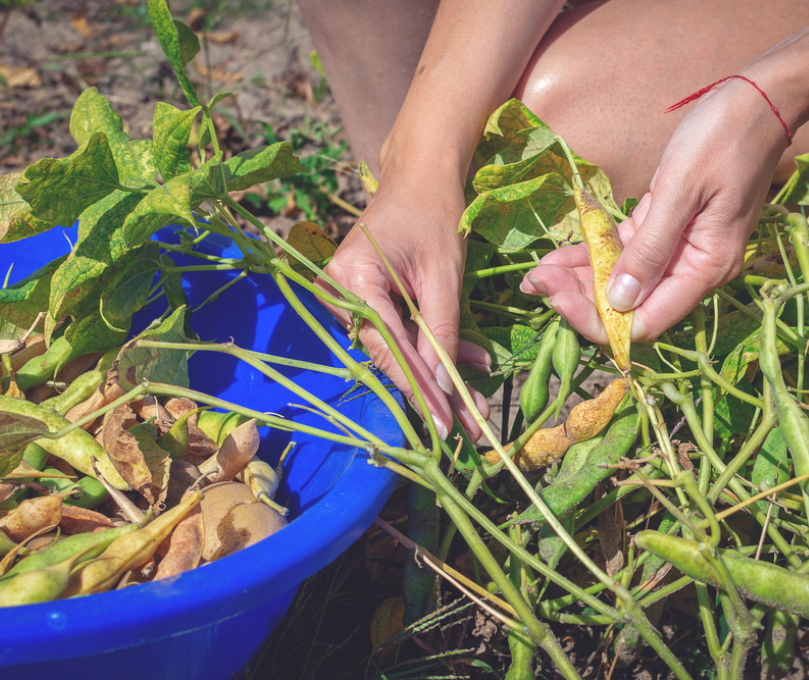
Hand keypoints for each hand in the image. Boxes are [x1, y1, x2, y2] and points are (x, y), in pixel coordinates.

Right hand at [317, 171, 490, 441]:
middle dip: (432, 387)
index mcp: (352, 278)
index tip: (445, 424)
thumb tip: (445, 390)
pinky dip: (427, 347)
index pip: (388, 348)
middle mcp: (335, 291)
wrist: (418, 178)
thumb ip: (442, 332)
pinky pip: (394, 333)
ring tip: (473, 398)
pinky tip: (463, 362)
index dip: (419, 389)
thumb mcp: (445, 276)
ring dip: (435, 369)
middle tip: (467, 422)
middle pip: (388, 354)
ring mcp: (342, 295)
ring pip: (394, 348)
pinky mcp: (357, 298)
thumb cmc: (434, 214)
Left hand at [521, 77, 789, 342]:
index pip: (645, 321)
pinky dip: (593, 256)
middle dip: (580, 299)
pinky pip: (626, 254)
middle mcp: (694, 270)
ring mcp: (681, 251)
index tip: (556, 298)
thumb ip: (650, 249)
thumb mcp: (681, 190)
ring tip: (535, 275)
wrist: (761, 100)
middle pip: (630, 306)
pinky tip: (558, 257)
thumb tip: (620, 302)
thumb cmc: (723, 139)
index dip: (599, 320)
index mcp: (705, 268)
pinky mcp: (668, 230)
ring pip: (623, 281)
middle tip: (533, 283)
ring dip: (580, 280)